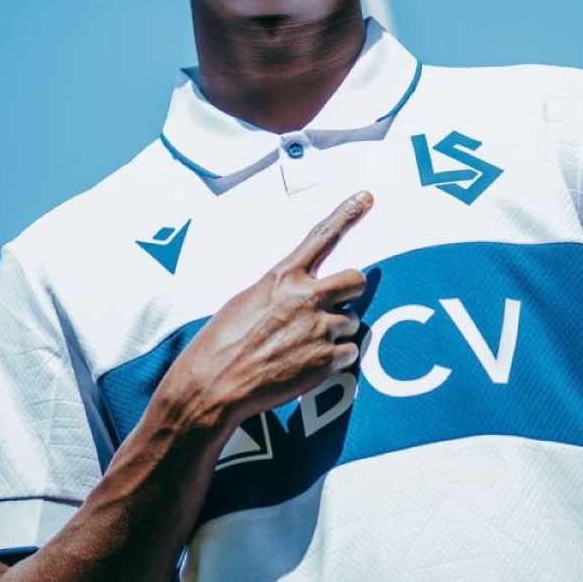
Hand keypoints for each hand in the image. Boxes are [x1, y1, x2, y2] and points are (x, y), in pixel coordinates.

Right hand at [173, 191, 372, 428]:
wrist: (215, 385)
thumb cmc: (222, 343)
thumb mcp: (247, 301)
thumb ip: (282, 292)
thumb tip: (302, 296)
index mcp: (284, 277)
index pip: (322, 236)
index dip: (348, 214)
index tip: (367, 197)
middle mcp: (307, 297)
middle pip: (356, 280)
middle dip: (350, 292)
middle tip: (334, 307)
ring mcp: (320, 328)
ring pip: (351, 322)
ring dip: (334, 334)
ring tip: (301, 348)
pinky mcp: (328, 359)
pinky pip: (349, 353)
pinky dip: (334, 361)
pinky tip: (305, 367)